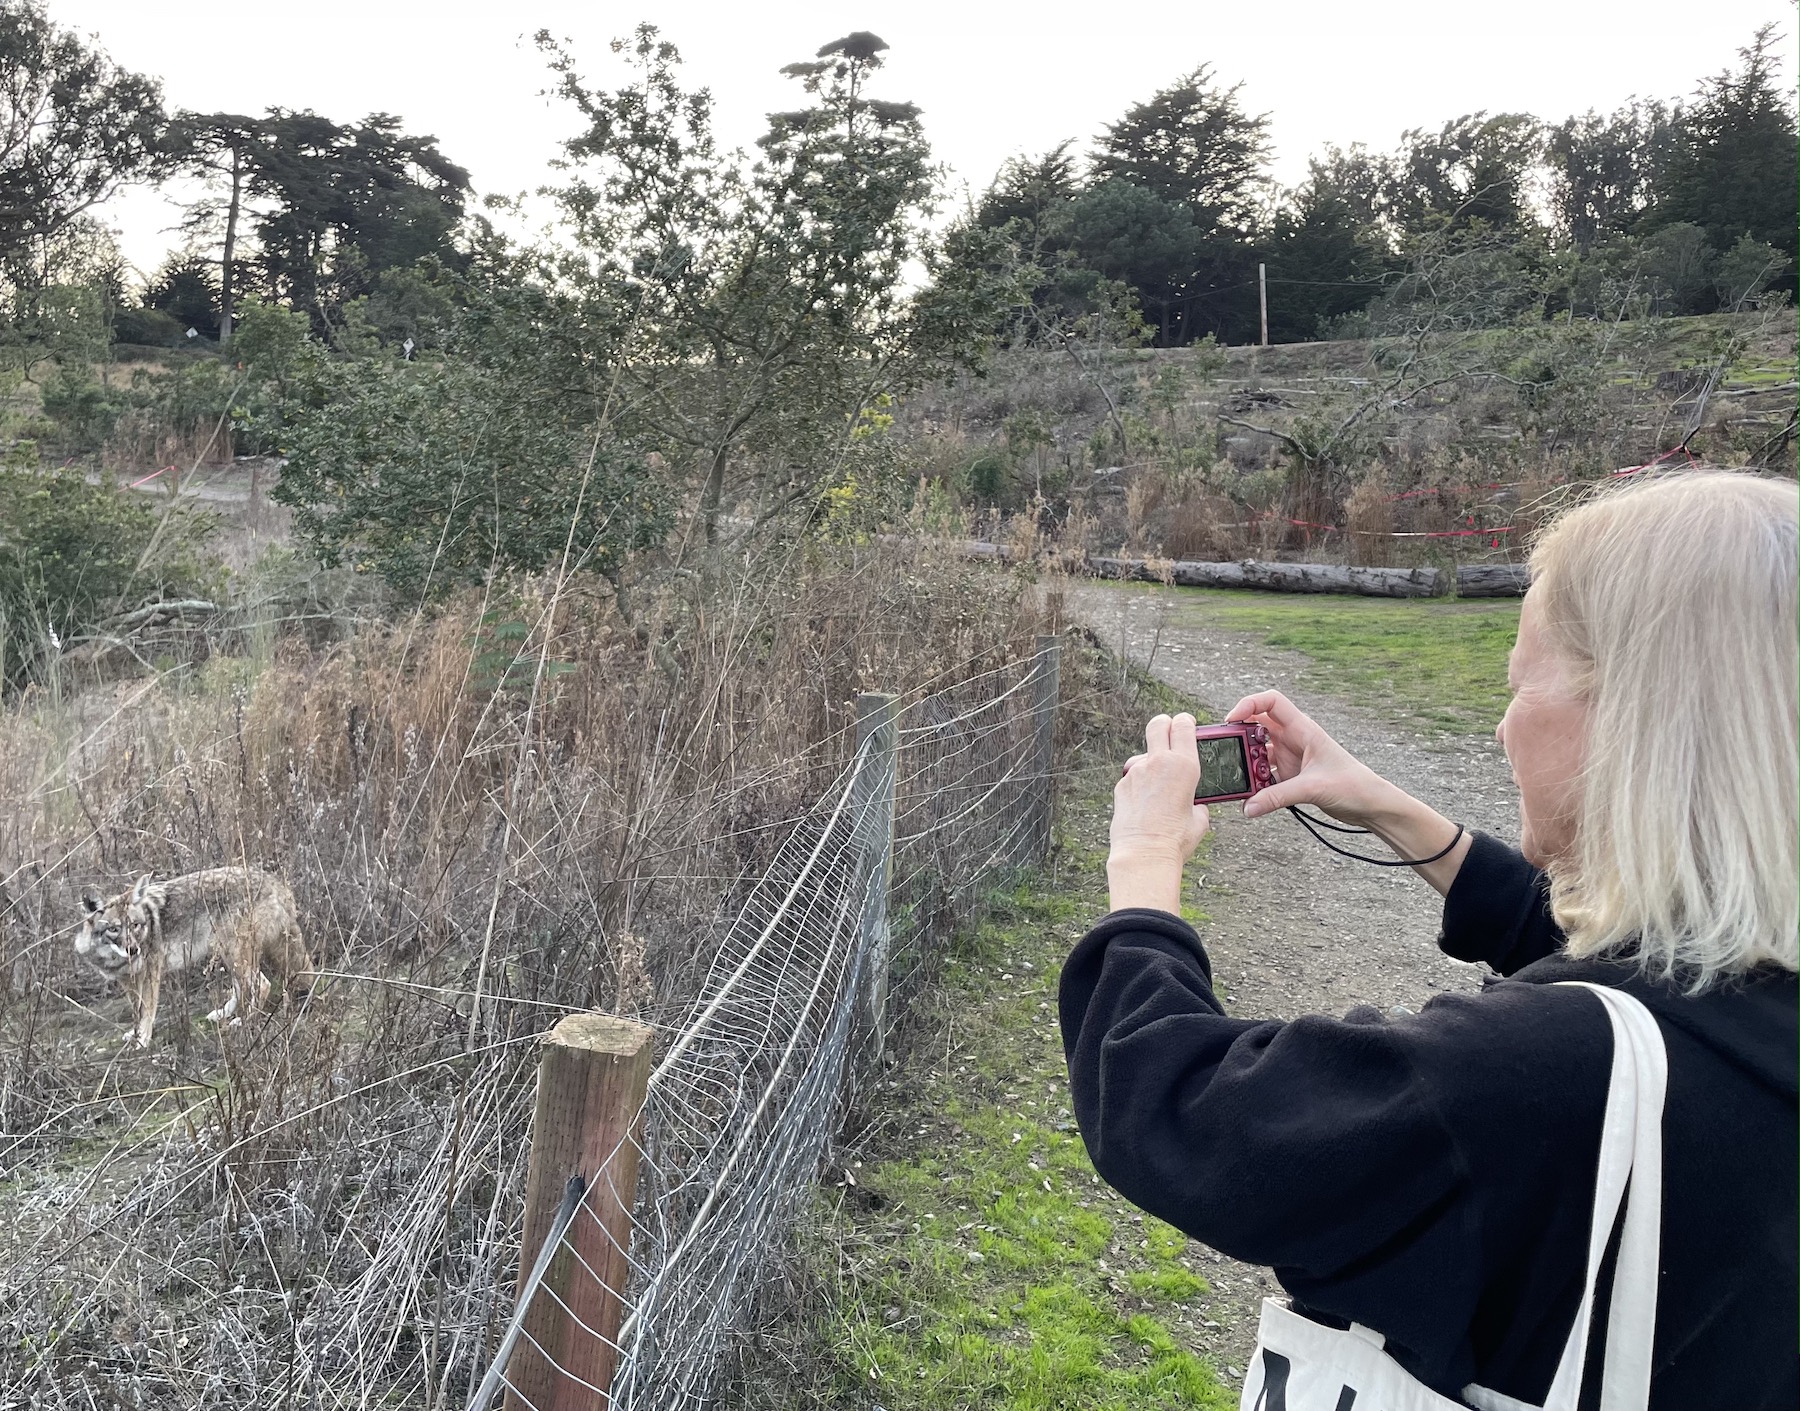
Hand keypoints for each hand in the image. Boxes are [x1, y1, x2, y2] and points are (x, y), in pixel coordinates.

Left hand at [1109, 713, 1210, 913]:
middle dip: (1164, 724)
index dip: (1185, 722)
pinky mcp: (1122, 785)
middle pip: (1158, 724)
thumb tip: (1194, 802)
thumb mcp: (1201, 818)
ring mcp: (1137, 772)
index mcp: (1184, 765)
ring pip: (1144, 754)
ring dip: (1151, 762)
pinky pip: (1133, 777)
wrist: (1145, 854)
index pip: (1183, 725)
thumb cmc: (1175, 839)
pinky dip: (1140, 784)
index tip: (1186, 725)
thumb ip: (1198, 801)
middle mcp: (1158, 762)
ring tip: (1158, 787)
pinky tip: (1145, 804)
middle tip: (1169, 732)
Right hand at [1226, 689, 1402, 825]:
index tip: (1231, 720)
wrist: (1370, 804)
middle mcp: (1294, 739)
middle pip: (1257, 726)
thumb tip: (1248, 806)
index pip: (1271, 701)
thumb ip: (1277, 797)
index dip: (1248, 704)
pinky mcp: (1290, 775)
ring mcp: (1290, 757)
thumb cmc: (1353, 785)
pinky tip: (1253, 795)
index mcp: (1303, 729)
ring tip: (1243, 780)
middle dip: (1241, 738)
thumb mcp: (1313, 788)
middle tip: (1229, 754)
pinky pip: (1264, 774)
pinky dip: (1255, 782)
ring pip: (1258, 752)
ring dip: (1248, 764)